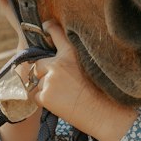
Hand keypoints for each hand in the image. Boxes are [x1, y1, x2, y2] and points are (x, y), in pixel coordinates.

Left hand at [26, 21, 136, 140]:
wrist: (104, 113)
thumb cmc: (103, 93)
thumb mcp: (91, 67)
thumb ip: (73, 61)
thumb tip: (59, 62)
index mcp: (70, 53)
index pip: (55, 33)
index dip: (48, 29)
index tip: (45, 27)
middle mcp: (57, 64)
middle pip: (37, 64)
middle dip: (41, 72)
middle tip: (55, 83)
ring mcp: (49, 80)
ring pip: (37, 82)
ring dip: (45, 89)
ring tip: (63, 97)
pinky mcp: (45, 96)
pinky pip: (36, 97)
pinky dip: (44, 101)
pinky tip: (59, 104)